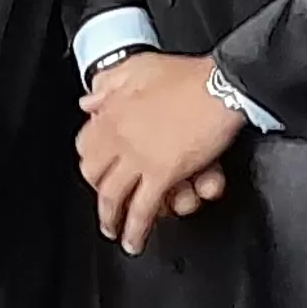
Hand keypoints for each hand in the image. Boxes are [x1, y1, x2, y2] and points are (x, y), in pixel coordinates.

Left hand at [77, 52, 248, 253]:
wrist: (221, 86)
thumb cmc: (190, 76)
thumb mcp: (140, 67)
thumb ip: (110, 83)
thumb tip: (90, 100)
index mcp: (112, 112)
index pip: (85, 144)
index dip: (89, 160)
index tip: (94, 170)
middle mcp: (120, 138)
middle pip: (96, 175)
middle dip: (98, 193)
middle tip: (103, 206)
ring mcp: (139, 158)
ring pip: (113, 197)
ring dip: (111, 219)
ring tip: (114, 233)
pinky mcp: (163, 175)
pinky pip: (143, 209)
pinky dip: (136, 229)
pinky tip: (134, 240)